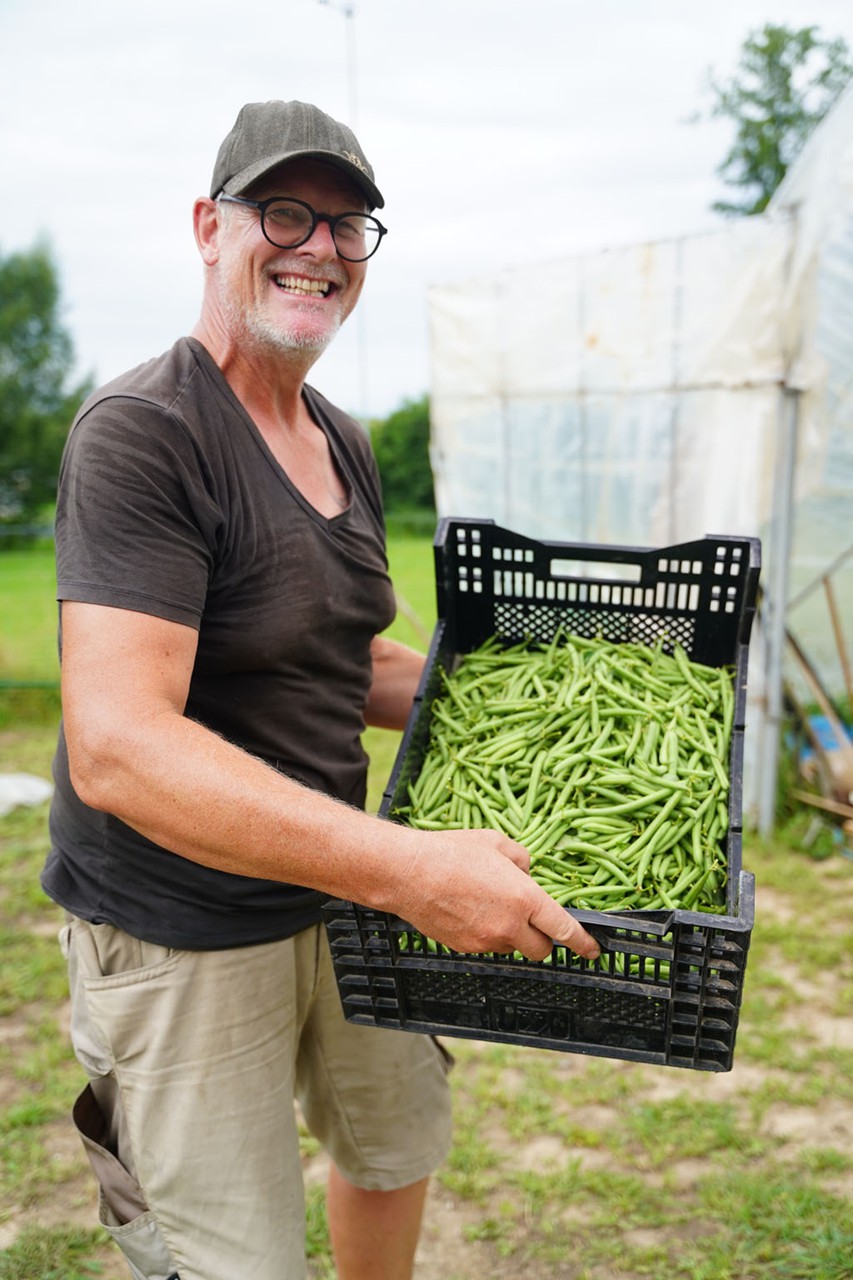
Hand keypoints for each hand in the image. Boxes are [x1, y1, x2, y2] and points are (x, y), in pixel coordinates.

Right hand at [392, 828, 600, 962]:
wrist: (408, 873)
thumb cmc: (452, 852)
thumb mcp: (497, 843)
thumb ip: (522, 861)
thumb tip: (527, 874)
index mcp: (525, 899)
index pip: (563, 929)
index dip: (582, 943)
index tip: (593, 950)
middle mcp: (509, 926)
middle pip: (540, 950)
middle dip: (542, 938)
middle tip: (532, 919)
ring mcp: (485, 941)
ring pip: (511, 948)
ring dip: (512, 934)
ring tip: (489, 904)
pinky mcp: (465, 947)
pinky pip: (487, 946)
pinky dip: (487, 934)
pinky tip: (470, 910)